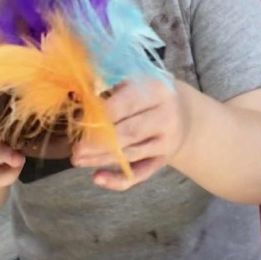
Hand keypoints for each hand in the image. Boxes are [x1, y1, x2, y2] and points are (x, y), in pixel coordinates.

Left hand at [72, 79, 187, 191]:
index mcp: (158, 90)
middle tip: (75, 149)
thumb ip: (111, 83)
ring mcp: (166, 141)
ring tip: (77, 160)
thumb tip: (82, 94)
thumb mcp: (137, 79)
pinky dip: (119, 180)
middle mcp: (167, 117)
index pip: (126, 105)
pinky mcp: (163, 160)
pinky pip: (140, 174)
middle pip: (129, 133)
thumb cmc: (150, 93)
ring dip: (101, 159)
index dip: (101, 116)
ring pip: (130, 154)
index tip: (79, 122)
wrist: (184, 112)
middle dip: (99, 143)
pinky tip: (98, 178)